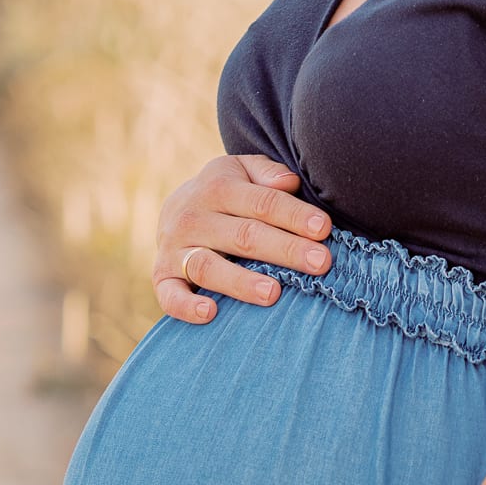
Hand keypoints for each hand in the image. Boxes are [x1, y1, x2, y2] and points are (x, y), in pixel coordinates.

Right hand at [152, 154, 333, 324]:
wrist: (176, 208)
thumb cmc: (227, 193)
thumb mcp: (244, 171)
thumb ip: (268, 173)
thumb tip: (290, 183)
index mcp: (218, 187)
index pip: (263, 203)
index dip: (294, 216)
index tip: (323, 229)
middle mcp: (194, 217)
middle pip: (244, 235)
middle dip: (284, 250)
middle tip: (320, 263)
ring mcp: (175, 249)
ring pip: (209, 267)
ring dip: (241, 282)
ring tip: (273, 293)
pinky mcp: (162, 276)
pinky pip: (170, 294)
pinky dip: (186, 305)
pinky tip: (210, 313)